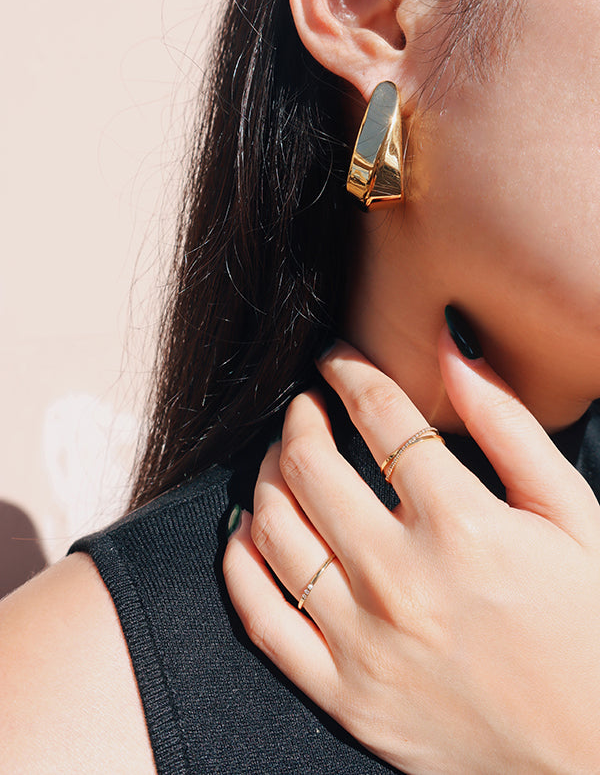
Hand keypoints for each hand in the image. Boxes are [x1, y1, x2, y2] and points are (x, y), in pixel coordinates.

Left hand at [223, 334, 599, 773]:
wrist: (594, 755)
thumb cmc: (591, 628)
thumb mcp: (574, 515)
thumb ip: (510, 427)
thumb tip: (453, 352)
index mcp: (462, 526)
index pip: (381, 415)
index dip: (351, 370)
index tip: (339, 358)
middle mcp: (399, 579)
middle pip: (310, 466)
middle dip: (300, 417)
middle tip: (308, 406)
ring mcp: (363, 641)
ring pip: (273, 531)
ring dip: (267, 476)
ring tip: (282, 460)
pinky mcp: (343, 694)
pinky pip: (262, 618)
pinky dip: (241, 564)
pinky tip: (249, 533)